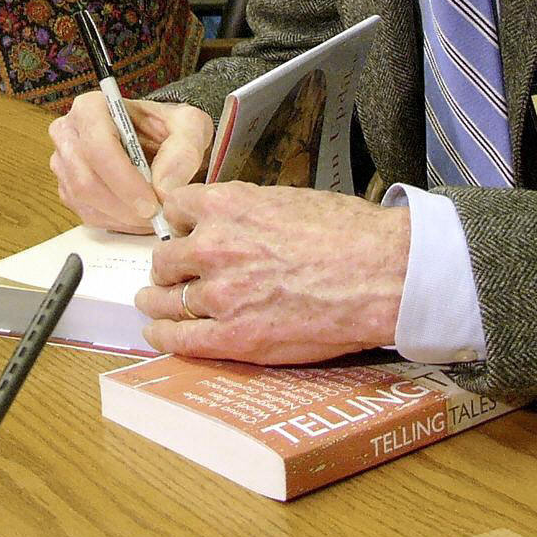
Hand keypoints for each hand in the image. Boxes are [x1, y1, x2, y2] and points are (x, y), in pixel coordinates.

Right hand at [48, 92, 212, 231]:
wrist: (158, 140)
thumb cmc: (168, 128)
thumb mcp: (189, 126)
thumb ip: (184, 151)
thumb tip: (163, 187)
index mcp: (91, 107)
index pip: (98, 146)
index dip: (124, 180)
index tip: (152, 203)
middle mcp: (68, 133)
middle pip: (86, 179)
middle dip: (125, 205)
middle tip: (157, 216)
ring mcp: (63, 163)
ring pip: (85, 201)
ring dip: (122, 217)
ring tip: (153, 216)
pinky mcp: (67, 189)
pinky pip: (86, 215)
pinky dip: (116, 223)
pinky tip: (138, 217)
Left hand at [134, 183, 408, 363]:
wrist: (382, 274)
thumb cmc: (349, 233)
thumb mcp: (286, 199)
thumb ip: (246, 211)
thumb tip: (231, 221)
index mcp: (226, 206)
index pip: (174, 208)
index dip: (179, 223)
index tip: (183, 233)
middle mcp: (213, 247)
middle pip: (164, 256)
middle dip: (169, 264)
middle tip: (174, 273)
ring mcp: (220, 294)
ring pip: (165, 296)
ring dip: (157, 299)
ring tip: (154, 303)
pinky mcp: (234, 336)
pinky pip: (180, 337)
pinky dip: (163, 334)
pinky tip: (159, 332)